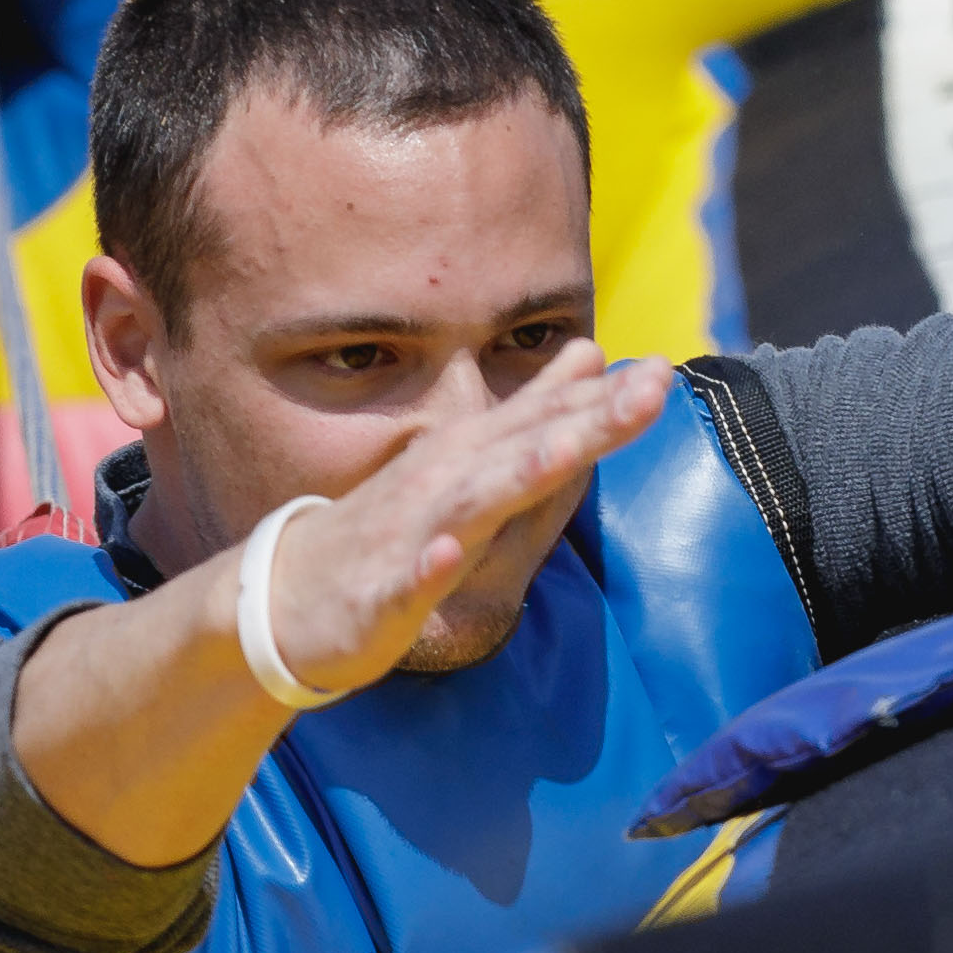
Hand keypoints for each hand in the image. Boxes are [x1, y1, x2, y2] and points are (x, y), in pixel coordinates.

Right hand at [260, 353, 666, 693]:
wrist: (288, 597)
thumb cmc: (393, 528)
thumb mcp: (472, 462)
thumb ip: (533, 413)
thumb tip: (591, 354)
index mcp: (470, 458)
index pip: (547, 420)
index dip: (606, 399)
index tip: (664, 372)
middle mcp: (442, 485)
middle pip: (523, 448)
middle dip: (585, 419)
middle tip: (650, 389)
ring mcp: (409, 536)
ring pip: (469, 503)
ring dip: (515, 473)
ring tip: (567, 449)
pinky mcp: (378, 593)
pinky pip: (404, 580)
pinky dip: (424, 567)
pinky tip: (443, 555)